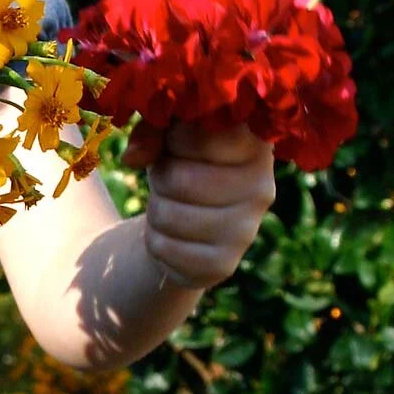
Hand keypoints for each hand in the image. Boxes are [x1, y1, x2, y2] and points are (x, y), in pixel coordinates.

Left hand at [142, 122, 275, 290]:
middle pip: (180, 180)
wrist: (191, 225)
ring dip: (157, 208)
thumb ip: (152, 128)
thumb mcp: (168, 135)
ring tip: (174, 204)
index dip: (175, 138)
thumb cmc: (182, 163)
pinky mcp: (223, 264)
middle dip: (161, 177)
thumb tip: (132, 157)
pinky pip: (164, 248)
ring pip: (168, 215)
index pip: (203, 135)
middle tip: (172, 178)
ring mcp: (246, 230)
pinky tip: (175, 234)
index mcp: (254, 144)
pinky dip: (156, 240)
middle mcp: (262, 187)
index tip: (177, 143)